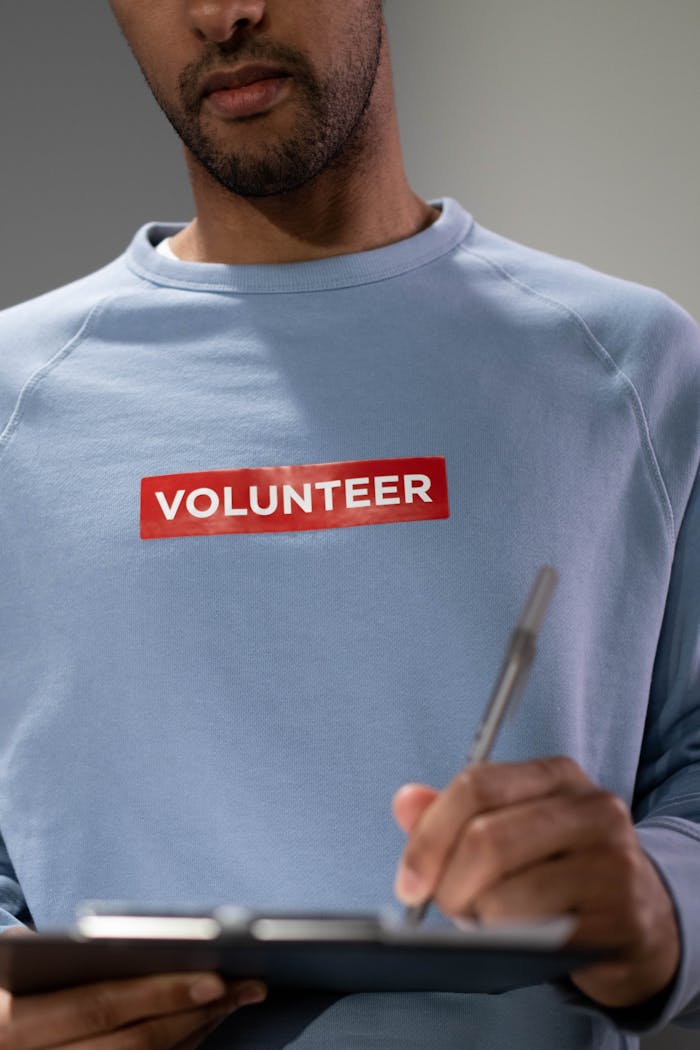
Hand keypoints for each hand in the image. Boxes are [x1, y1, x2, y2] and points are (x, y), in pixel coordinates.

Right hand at [0, 928, 266, 1049]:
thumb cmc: (2, 985)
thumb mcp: (9, 962)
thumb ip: (57, 954)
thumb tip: (134, 941)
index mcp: (9, 1023)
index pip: (99, 1008)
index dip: (160, 993)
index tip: (215, 976)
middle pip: (132, 1047)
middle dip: (193, 1015)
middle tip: (243, 987)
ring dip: (194, 1034)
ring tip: (235, 998)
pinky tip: (201, 1023)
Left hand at [392, 757, 680, 1008]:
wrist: (639, 919)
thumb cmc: (559, 870)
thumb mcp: (510, 829)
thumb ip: (452, 815)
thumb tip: (406, 800)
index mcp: (557, 775)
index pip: (477, 786)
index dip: (430, 836)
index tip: (408, 881)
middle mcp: (592, 807)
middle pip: (487, 839)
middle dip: (450, 884)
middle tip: (446, 907)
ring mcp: (612, 860)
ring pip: (508, 893)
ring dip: (482, 920)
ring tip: (490, 920)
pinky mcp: (620, 915)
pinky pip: (539, 934)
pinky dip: (514, 942)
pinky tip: (521, 937)